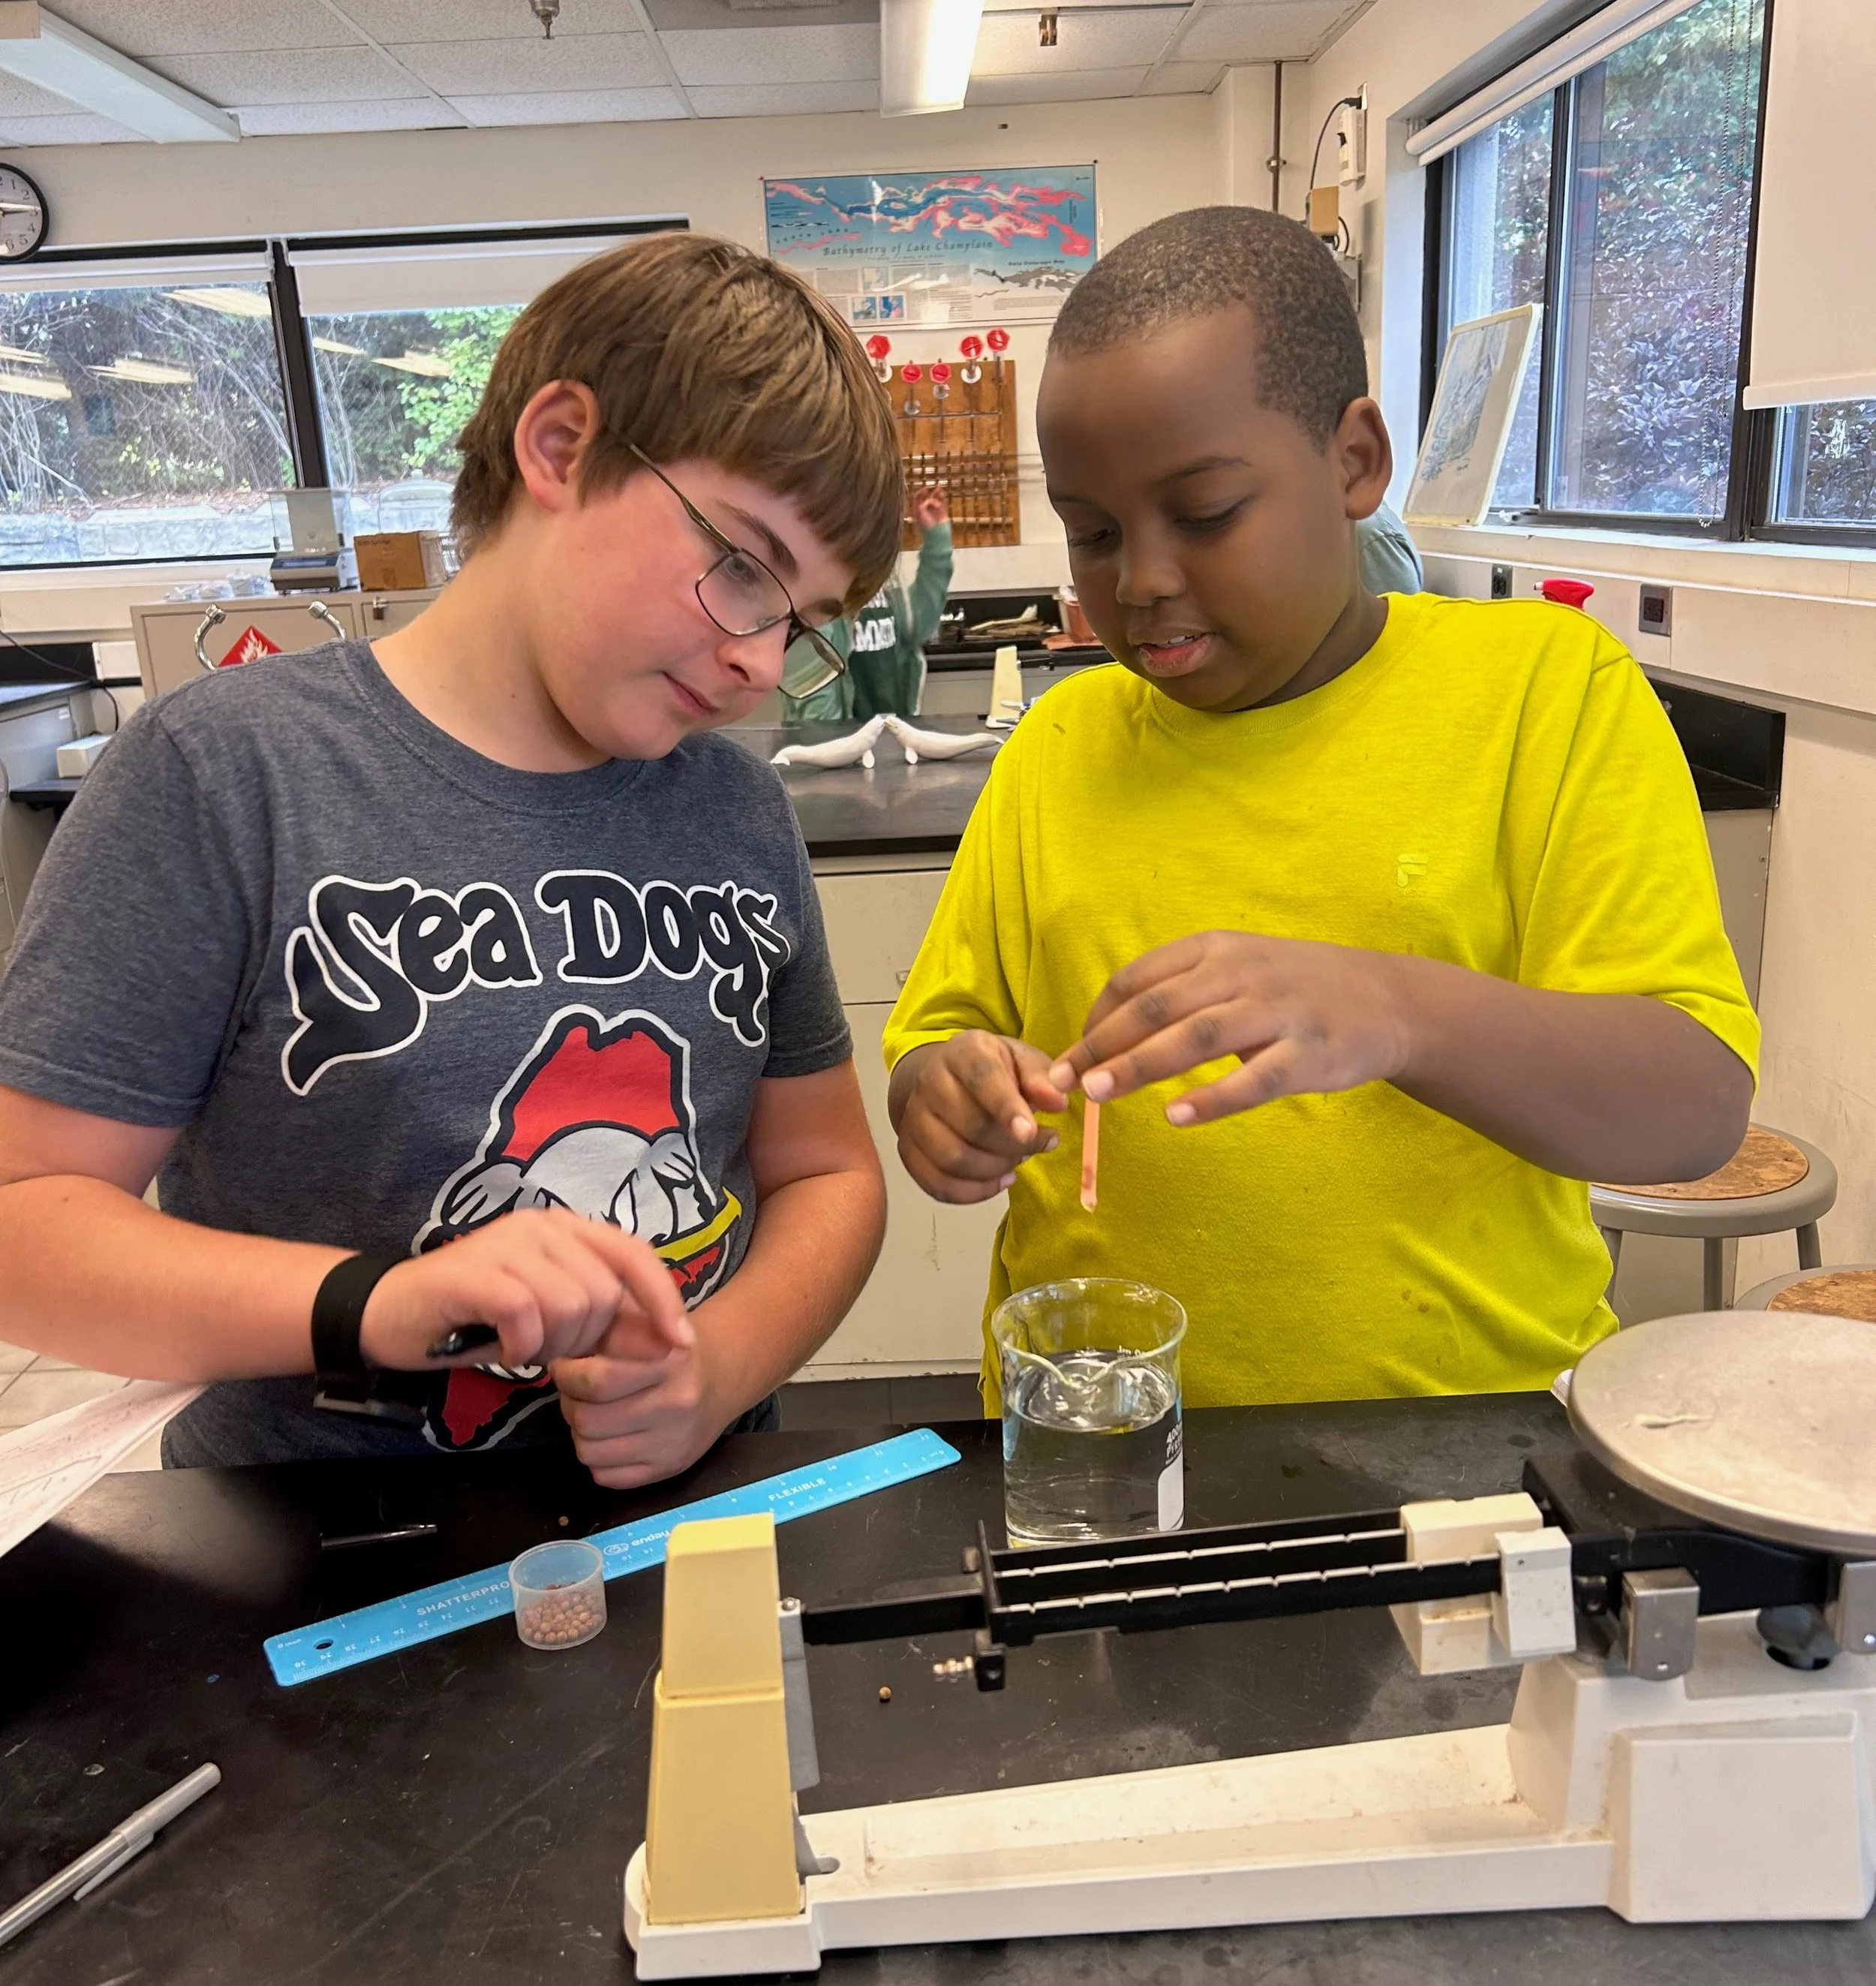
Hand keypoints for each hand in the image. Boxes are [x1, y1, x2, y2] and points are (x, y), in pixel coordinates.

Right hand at [358, 1208, 693, 1371]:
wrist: (392, 1315)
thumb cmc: (476, 1317)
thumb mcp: (549, 1313)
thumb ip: (599, 1315)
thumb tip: (663, 1339)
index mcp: (566, 1228)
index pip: (635, 1254)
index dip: (663, 1298)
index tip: (680, 1343)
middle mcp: (542, 1225)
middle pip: (604, 1292)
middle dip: (586, 1340)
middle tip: (547, 1349)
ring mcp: (507, 1243)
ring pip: (572, 1305)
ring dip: (551, 1344)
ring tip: (520, 1346)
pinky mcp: (474, 1271)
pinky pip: (526, 1314)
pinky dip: (521, 1344)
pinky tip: (502, 1347)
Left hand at [552, 1313, 725, 1488]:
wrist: (720, 1377)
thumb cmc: (667, 1344)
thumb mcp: (641, 1320)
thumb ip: (604, 1330)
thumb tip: (556, 1357)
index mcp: (670, 1360)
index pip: (596, 1381)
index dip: (567, 1375)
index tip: (565, 1366)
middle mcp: (677, 1403)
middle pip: (587, 1421)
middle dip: (570, 1404)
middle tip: (576, 1392)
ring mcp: (674, 1442)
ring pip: (590, 1453)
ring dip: (580, 1433)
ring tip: (592, 1413)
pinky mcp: (670, 1469)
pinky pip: (606, 1477)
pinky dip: (598, 1458)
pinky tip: (610, 1436)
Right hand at [894, 1031, 1065, 1203]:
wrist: (948, 1079)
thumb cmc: (996, 1072)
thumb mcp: (1023, 1062)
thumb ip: (1041, 1079)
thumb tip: (1057, 1102)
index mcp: (963, 1052)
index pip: (981, 1077)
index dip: (1006, 1107)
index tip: (1030, 1132)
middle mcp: (930, 1081)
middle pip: (970, 1125)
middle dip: (1012, 1145)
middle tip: (1038, 1144)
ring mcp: (914, 1117)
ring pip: (952, 1159)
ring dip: (994, 1170)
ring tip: (1018, 1159)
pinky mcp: (908, 1149)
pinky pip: (937, 1184)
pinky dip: (975, 1192)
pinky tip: (1000, 1180)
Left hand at [913, 485, 948, 530]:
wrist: (936, 535)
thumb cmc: (925, 525)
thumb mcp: (918, 511)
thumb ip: (918, 500)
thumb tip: (924, 491)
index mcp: (918, 512)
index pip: (918, 500)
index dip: (921, 493)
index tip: (926, 489)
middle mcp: (926, 512)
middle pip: (928, 499)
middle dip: (931, 494)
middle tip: (934, 488)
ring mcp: (934, 513)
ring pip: (936, 500)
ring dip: (937, 494)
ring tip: (939, 488)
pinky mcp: (942, 513)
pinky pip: (942, 503)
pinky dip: (942, 498)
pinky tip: (942, 493)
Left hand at [1047, 932, 1413, 1125]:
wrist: (1388, 1000)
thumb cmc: (1296, 988)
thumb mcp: (1237, 968)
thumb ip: (1181, 991)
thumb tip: (1110, 1030)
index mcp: (1215, 949)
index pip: (1138, 979)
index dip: (1097, 1017)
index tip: (1071, 1054)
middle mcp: (1241, 974)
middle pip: (1157, 1008)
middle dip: (1102, 1043)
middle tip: (1063, 1079)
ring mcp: (1277, 1013)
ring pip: (1196, 1038)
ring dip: (1140, 1066)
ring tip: (1099, 1094)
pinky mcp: (1309, 1054)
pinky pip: (1253, 1080)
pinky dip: (1212, 1098)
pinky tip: (1176, 1116)